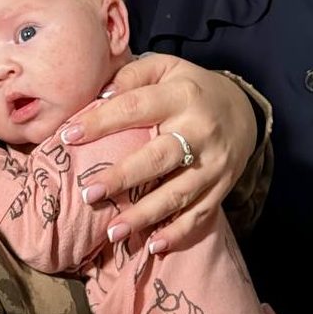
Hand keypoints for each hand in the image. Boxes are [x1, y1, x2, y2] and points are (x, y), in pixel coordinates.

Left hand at [60, 54, 256, 253]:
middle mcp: (200, 130)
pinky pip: (200, 214)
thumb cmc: (191, 88)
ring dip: (145, 215)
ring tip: (112, 231)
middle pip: (158, 157)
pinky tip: (153, 246)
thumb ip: (133, 75)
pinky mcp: (222, 186)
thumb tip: (98, 94)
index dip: (101, 121)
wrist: (244, 110)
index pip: (135, 107)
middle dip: (122, 178)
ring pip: (178, 193)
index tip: (68, 137)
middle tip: (88, 193)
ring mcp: (213, 162)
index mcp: (182, 95)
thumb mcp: (167, 67)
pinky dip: (178, 232)